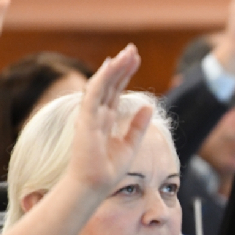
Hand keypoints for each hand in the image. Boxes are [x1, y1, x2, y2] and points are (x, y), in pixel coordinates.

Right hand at [67, 44, 151, 195]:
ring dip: (114, 68)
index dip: (124, 74)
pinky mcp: (85, 120)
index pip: (115, 91)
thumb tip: (149, 106)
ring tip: (126, 53)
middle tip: (132, 49)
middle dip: (121, 66)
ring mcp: (89, 116)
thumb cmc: (108, 170)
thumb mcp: (130, 144)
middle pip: (109, 84)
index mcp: (105, 119)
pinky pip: (94, 94)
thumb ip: (138, 125)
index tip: (135, 59)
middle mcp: (96, 114)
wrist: (94, 186)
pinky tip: (111, 65)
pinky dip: (102, 78)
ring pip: (101, 84)